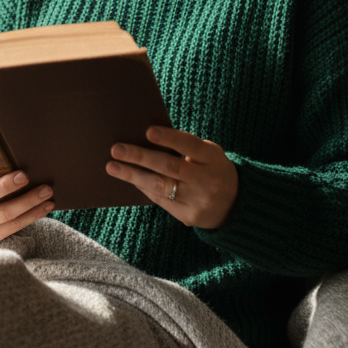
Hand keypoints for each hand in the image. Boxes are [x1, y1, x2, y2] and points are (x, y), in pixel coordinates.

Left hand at [106, 126, 237, 229]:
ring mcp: (198, 201)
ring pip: (160, 187)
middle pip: (169, 167)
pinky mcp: (188, 216)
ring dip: (133, 175)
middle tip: (116, 149)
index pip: (190, 145)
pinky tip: (129, 178)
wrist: (235, 205)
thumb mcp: (209, 154)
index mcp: (213, 159)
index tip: (148, 131)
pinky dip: (143, 187)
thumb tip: (146, 138)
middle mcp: (207, 181)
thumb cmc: (213, 169)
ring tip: (112, 167)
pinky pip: (160, 200)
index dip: (169, 138)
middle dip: (140, 157)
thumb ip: (186, 146)